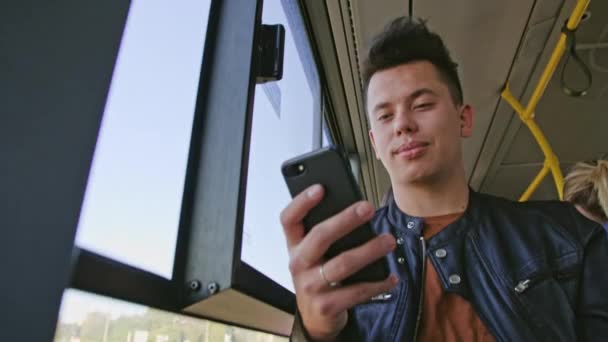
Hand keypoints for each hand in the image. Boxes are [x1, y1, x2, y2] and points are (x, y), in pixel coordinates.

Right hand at [280, 184, 397, 340]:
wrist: (316, 318)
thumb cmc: (319, 275)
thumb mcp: (315, 255)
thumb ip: (327, 234)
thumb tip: (357, 210)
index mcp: (294, 246)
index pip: (289, 219)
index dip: (302, 202)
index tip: (320, 188)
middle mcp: (299, 264)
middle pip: (319, 236)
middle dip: (345, 220)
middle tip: (367, 208)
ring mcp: (310, 286)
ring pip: (342, 264)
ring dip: (369, 250)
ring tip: (389, 240)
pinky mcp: (326, 306)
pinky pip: (356, 292)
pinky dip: (377, 283)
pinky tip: (391, 276)